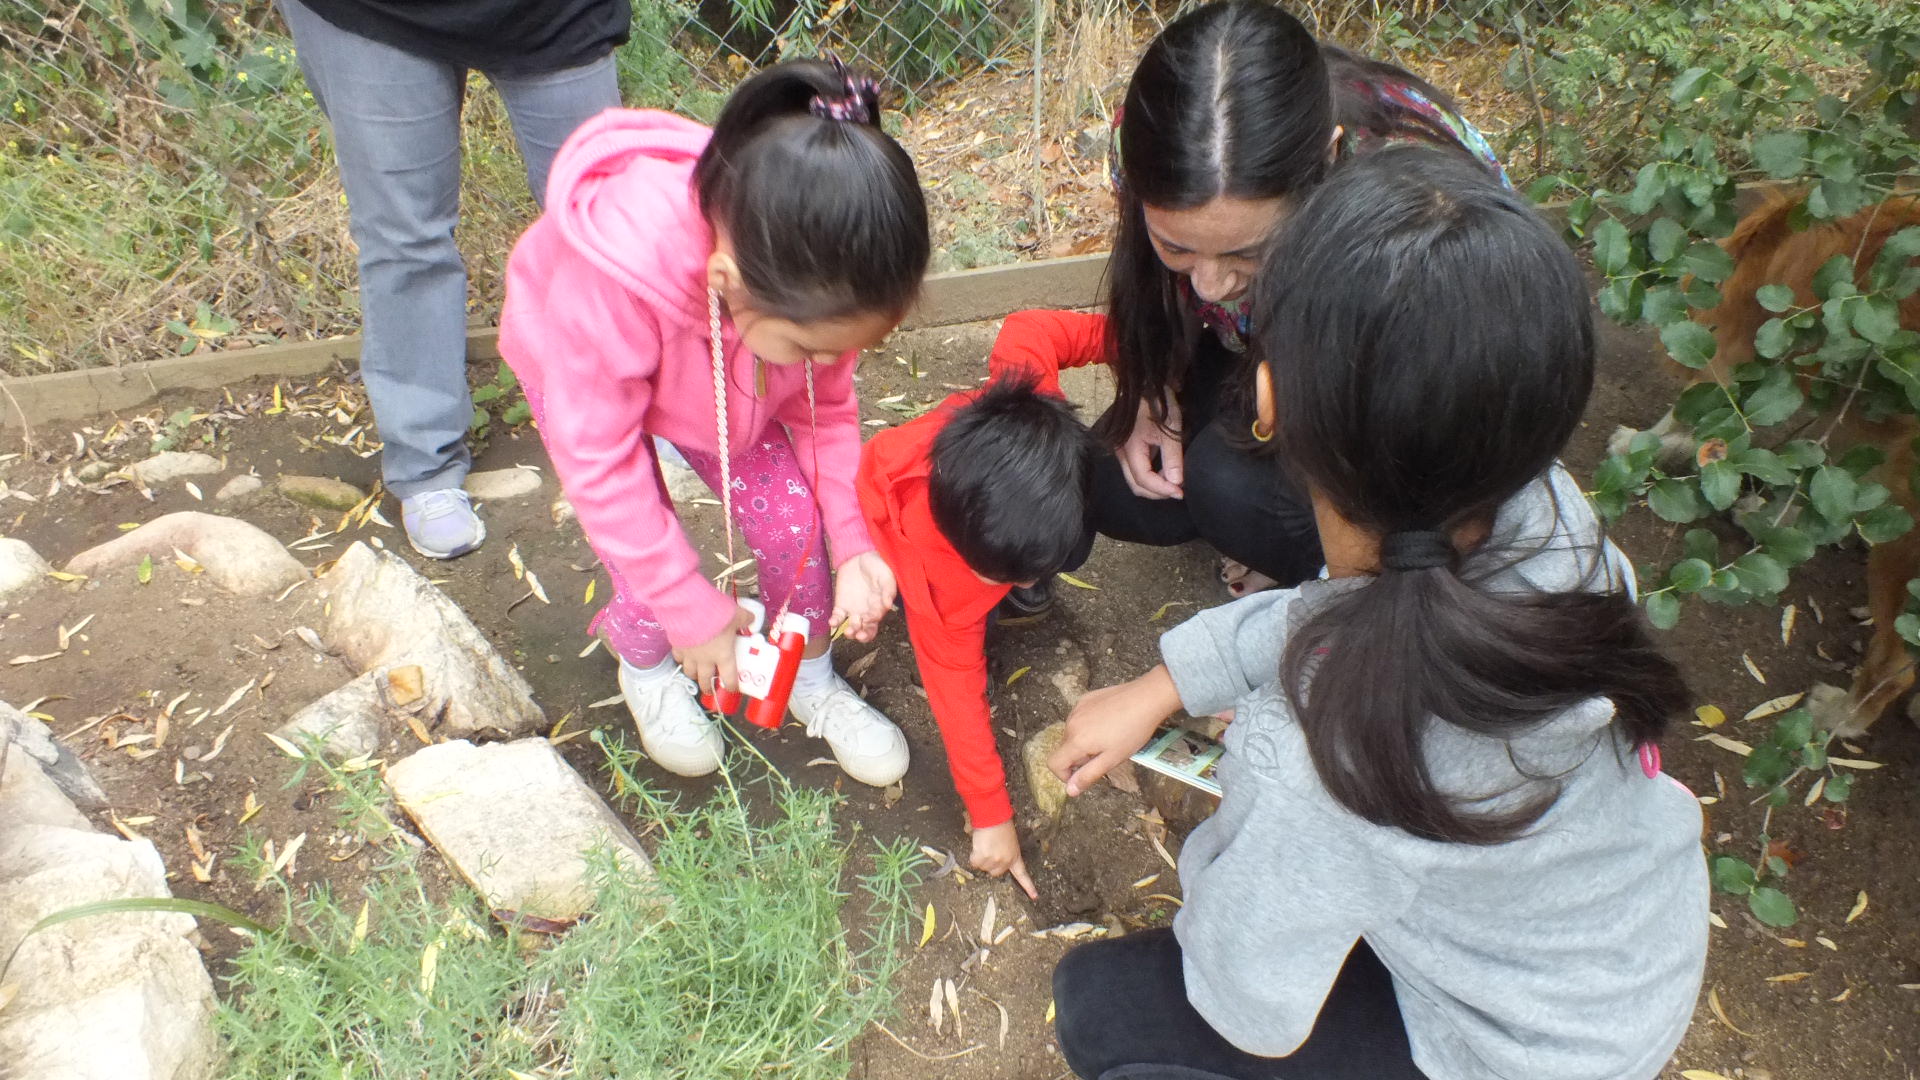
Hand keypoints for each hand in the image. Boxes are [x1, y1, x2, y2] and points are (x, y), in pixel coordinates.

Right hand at [672, 605, 756, 694]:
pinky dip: (681, 660)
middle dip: (708, 687)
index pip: (729, 678)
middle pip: (705, 680)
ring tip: (696, 675)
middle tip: (709, 690)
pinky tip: (683, 658)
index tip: (732, 689)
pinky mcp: (677, 647)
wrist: (690, 609)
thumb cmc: (716, 615)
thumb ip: (745, 619)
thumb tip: (751, 619)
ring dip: (694, 675)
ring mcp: (690, 655)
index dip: (731, 686)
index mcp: (724, 655)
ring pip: (690, 672)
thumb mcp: (737, 615)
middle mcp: (706, 659)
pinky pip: (678, 658)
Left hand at [831, 551, 896, 642]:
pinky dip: (835, 622)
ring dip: (850, 632)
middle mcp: (867, 613)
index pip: (876, 622)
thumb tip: (888, 605)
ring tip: (848, 631)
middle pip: (865, 630)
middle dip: (862, 635)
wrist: (860, 555)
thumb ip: (888, 590)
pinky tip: (833, 622)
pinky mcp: (841, 605)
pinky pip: (838, 617)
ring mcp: (853, 610)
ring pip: (852, 627)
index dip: (873, 623)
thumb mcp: (886, 576)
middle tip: (859, 635)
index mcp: (879, 608)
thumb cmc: (878, 566)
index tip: (871, 619)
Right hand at [970, 820, 1037, 899]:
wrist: (993, 817)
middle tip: (990, 850)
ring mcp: (994, 860)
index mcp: (1015, 856)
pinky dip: (974, 856)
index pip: (1022, 874)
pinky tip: (978, 846)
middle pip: (995, 873)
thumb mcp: (1010, 841)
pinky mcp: (983, 857)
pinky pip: (974, 863)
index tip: (1034, 897)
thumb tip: (996, 858)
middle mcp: (1006, 861)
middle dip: (991, 864)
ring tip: (985, 844)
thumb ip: (1006, 853)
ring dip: (981, 858)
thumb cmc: (1001, 825)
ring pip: (983, 867)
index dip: (1028, 886)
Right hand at [1049, 665, 1182, 795]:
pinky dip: (1087, 725)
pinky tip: (1108, 722)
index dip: (1064, 775)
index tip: (1083, 774)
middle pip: (1064, 748)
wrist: (1146, 698)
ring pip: (1072, 733)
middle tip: (1104, 754)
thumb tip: (1069, 791)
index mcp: (1076, 741)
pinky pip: (1078, 718)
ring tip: (1108, 737)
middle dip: (1079, 757)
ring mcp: (1077, 708)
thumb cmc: (1132, 732)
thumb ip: (1088, 775)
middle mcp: (1071, 723)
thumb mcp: (1112, 759)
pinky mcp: (1085, 699)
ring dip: (1083, 741)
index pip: (1054, 763)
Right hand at [1116, 396, 1184, 499]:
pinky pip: (1137, 470)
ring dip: (1154, 486)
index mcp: (1130, 449)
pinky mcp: (1128, 449)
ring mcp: (1123, 452)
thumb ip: (1172, 458)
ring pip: (1135, 480)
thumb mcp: (1170, 430)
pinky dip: (1151, 477)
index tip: (1181, 493)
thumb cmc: (1157, 404)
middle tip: (1178, 491)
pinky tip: (1165, 473)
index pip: (1143, 480)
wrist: (1145, 385)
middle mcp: (1122, 454)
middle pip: (1136, 485)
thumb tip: (1176, 483)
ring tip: (1174, 483)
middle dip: (1157, 492)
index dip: (1162, 490)